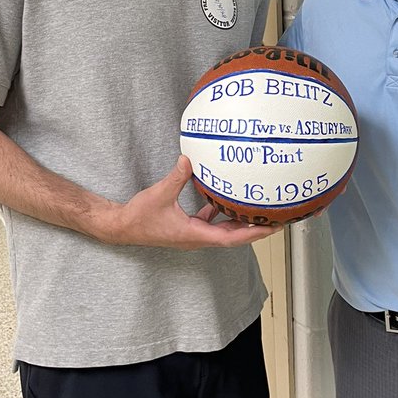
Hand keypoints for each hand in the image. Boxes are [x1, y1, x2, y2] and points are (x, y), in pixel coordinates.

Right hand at [106, 156, 277, 249]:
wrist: (121, 228)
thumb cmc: (139, 217)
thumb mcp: (159, 194)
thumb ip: (176, 177)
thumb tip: (189, 159)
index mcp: (194, 235)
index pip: (231, 237)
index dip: (253, 233)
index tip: (270, 227)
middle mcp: (197, 239)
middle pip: (233, 237)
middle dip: (255, 229)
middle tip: (276, 219)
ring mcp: (192, 235)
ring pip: (223, 231)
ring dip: (240, 223)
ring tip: (258, 211)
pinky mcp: (187, 229)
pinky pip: (210, 223)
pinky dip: (221, 214)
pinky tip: (224, 200)